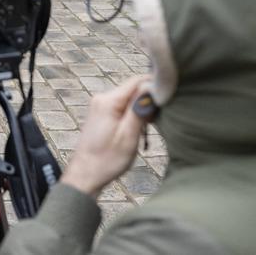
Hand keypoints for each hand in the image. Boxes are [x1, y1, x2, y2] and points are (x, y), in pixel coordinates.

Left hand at [60, 75, 150, 197]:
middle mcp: (102, 98)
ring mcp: (100, 105)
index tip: (170, 98)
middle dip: (148, 100)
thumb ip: (139, 110)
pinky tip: (137, 130)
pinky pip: (123, 106)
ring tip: (146, 129)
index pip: (137, 80)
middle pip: (134, 89)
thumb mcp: (128, 136)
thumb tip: (151, 87)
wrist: (85, 174)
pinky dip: (133, 115)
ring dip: (141, 110)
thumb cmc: (107, 160)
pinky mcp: (101, 113)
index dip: (156, 86)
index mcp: (108, 101)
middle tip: (156, 121)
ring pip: (130, 98)